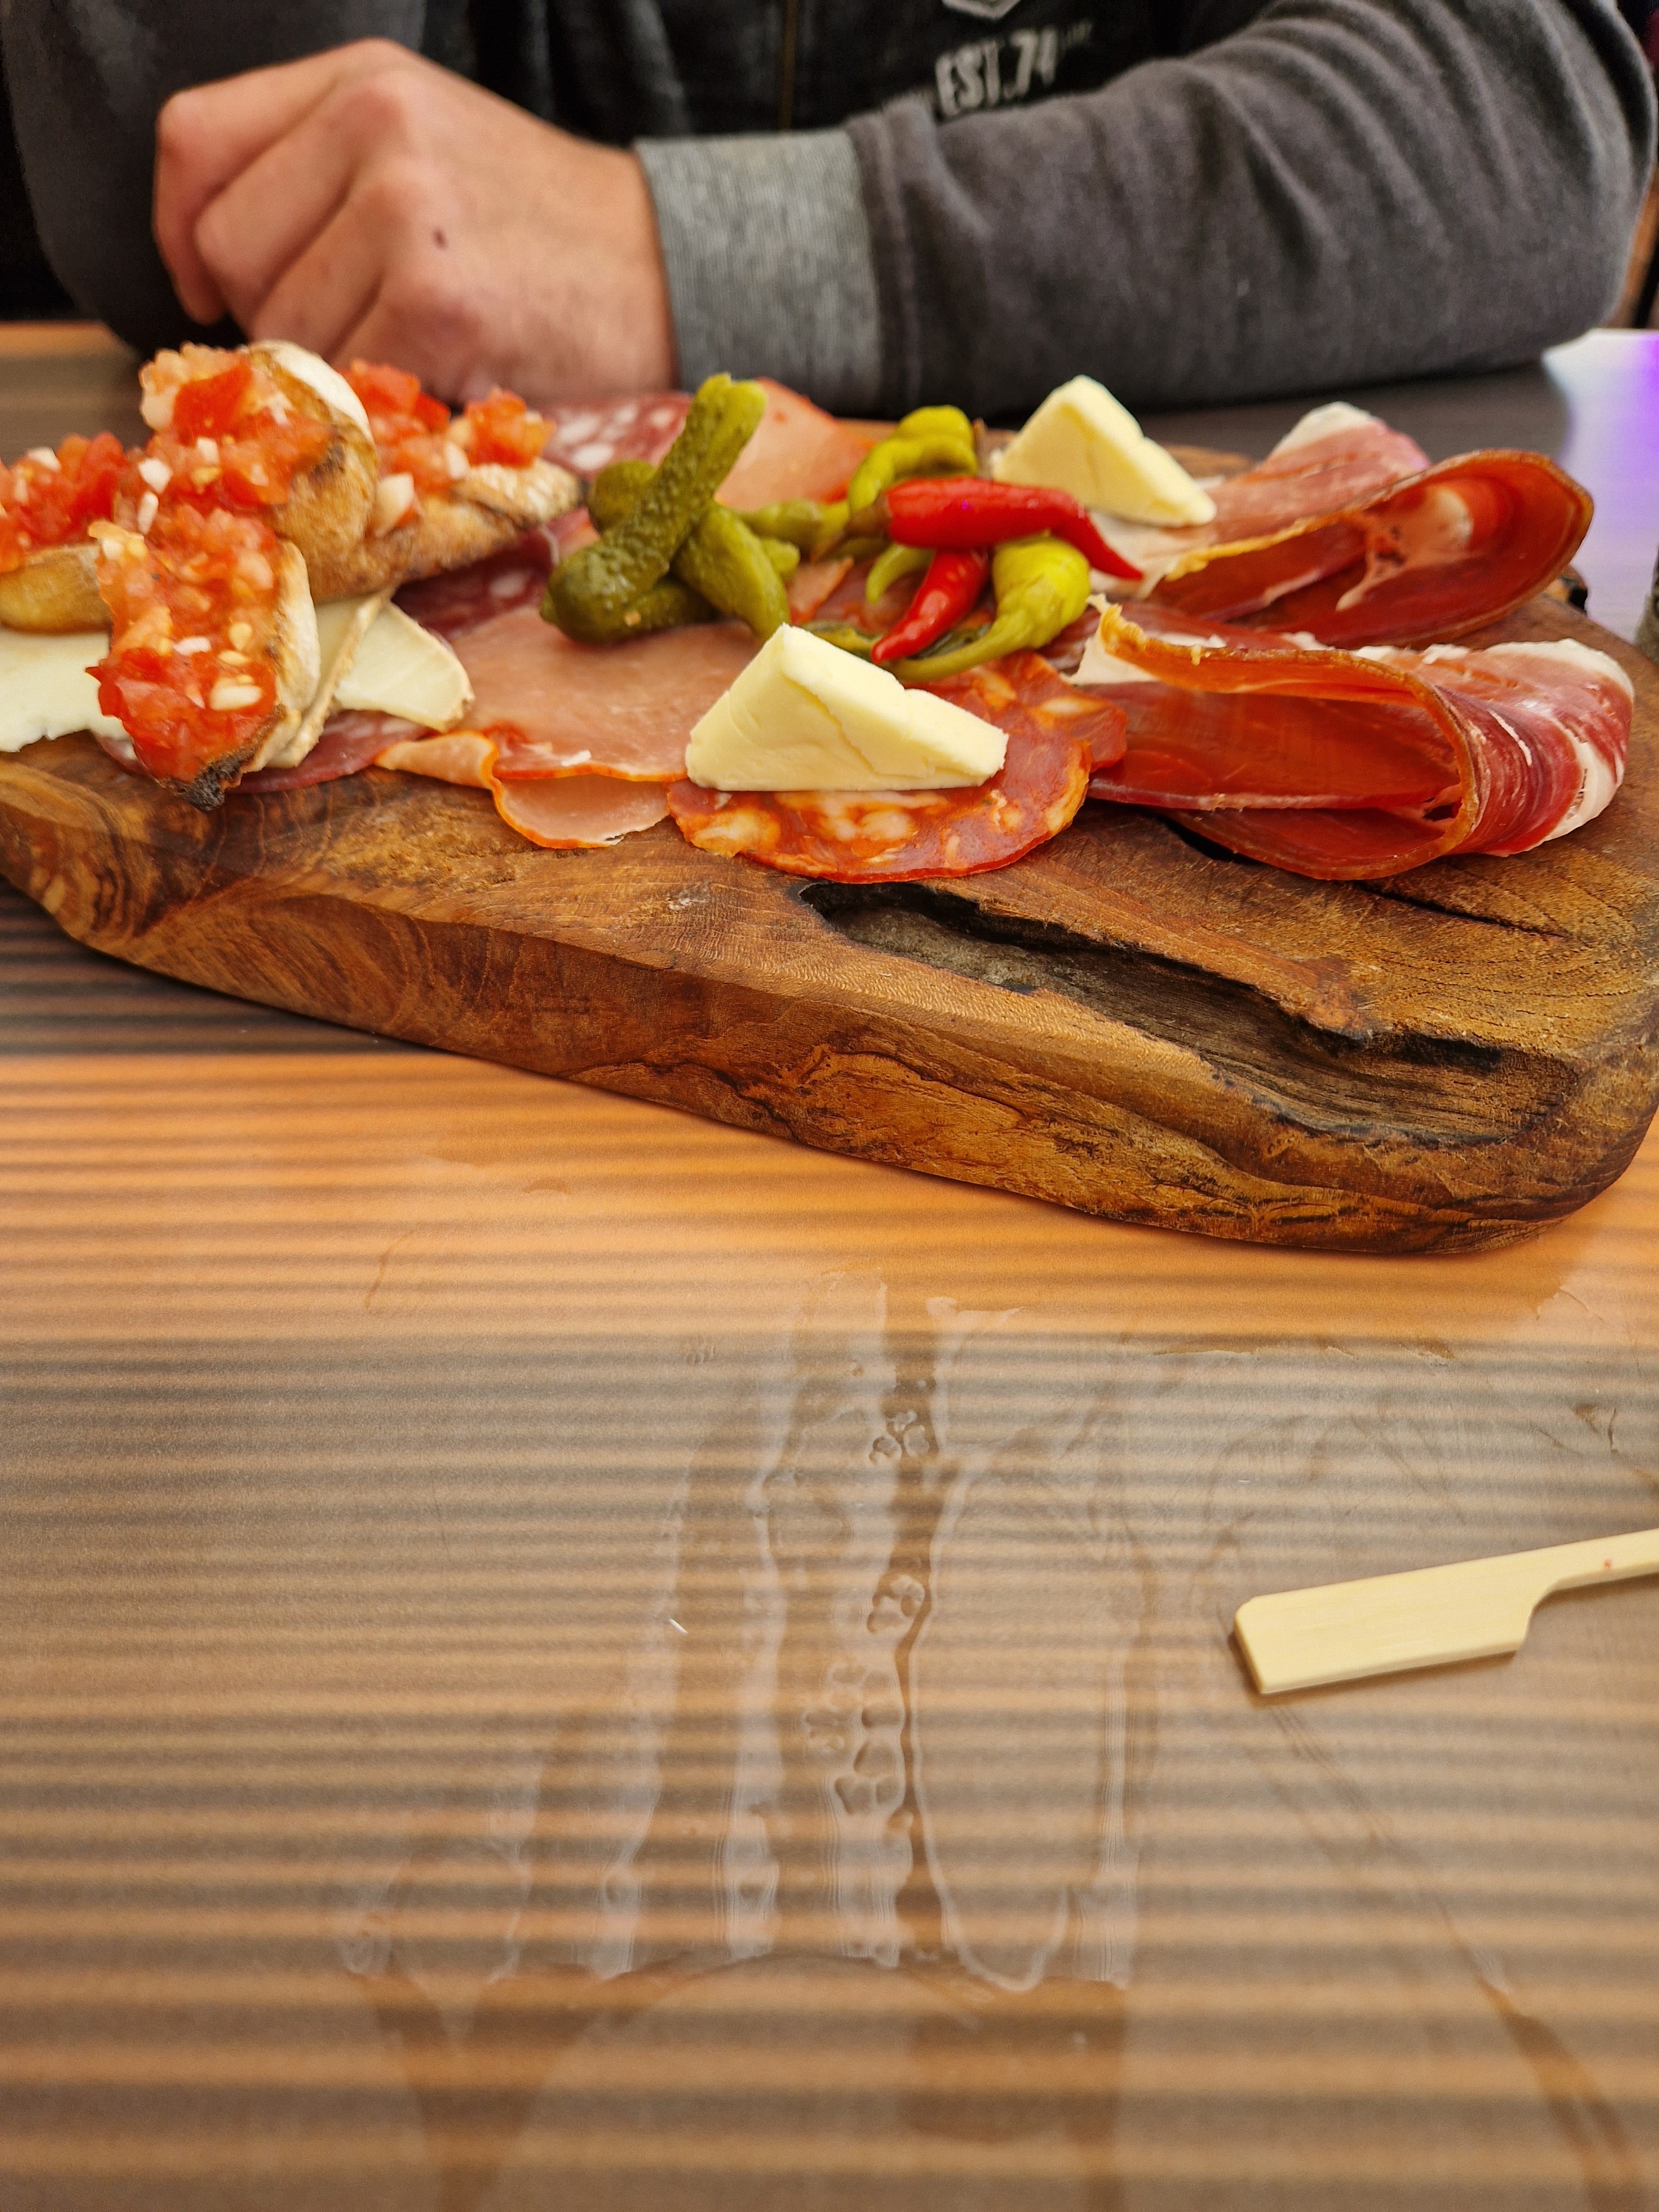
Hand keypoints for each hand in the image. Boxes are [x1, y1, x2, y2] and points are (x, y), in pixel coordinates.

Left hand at [153, 40, 677, 405]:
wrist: (667, 272)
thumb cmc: (539, 231)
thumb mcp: (426, 146)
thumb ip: (318, 170)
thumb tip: (205, 261)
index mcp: (362, 83)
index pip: (195, 143)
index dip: (183, 231)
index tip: (211, 286)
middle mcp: (375, 129)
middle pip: (228, 250)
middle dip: (274, 312)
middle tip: (354, 330)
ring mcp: (405, 215)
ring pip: (284, 329)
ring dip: (335, 368)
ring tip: (414, 352)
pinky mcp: (438, 304)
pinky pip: (350, 377)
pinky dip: (388, 402)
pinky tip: (444, 377)